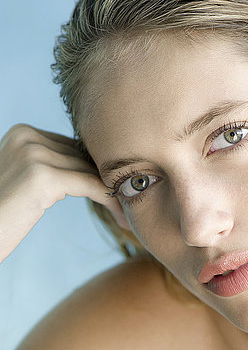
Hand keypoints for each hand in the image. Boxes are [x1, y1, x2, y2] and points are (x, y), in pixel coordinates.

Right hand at [0, 123, 127, 263]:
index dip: (96, 169)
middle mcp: (27, 136)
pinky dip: (110, 202)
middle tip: (133, 200)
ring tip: (130, 213)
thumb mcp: (24, 180)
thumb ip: (50, 165)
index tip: (119, 188)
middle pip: (82, 157)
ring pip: (90, 171)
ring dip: (113, 194)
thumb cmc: (2, 216)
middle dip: (107, 180)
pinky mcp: (42, 177)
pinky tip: (122, 218)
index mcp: (22, 132)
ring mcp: (33, 154)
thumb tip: (92, 168)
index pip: (73, 147)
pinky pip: (90, 186)